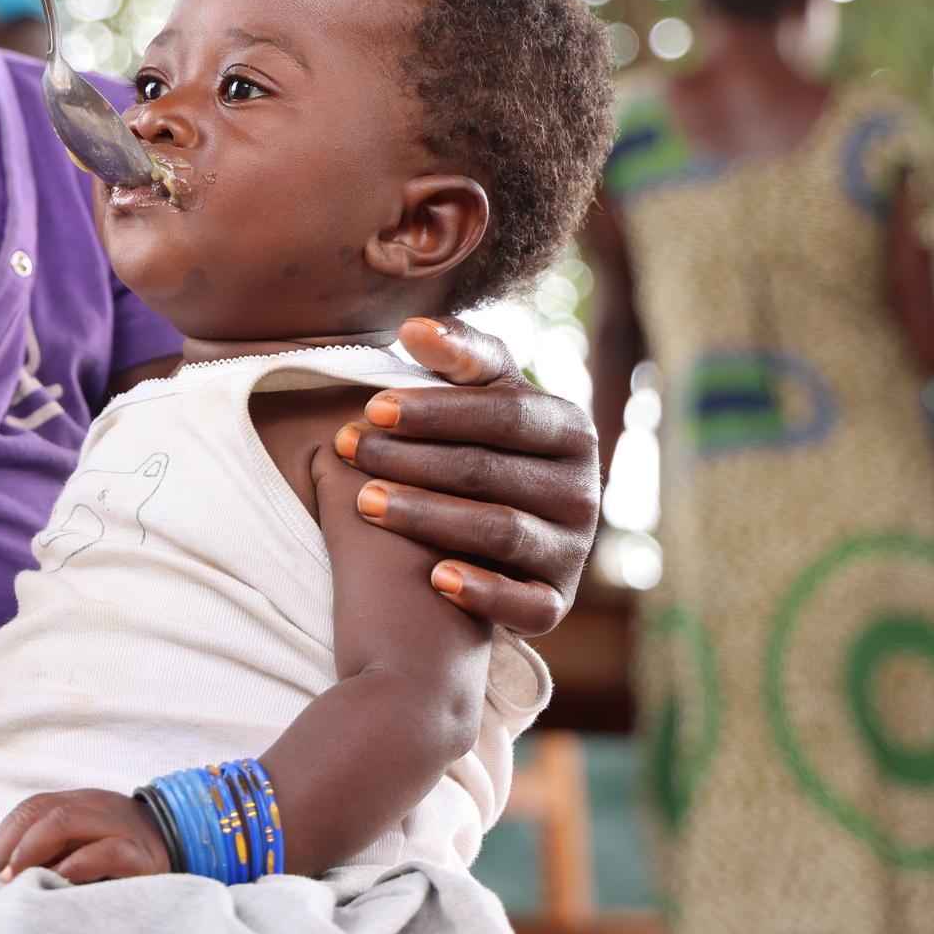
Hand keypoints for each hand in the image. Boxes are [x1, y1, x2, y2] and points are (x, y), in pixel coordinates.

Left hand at [0, 788, 171, 883]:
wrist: (182, 850)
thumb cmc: (121, 854)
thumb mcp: (85, 843)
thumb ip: (54, 847)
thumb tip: (10, 867)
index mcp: (80, 802)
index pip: (34, 806)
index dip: (8, 832)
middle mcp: (97, 807)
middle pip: (45, 811)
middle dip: (16, 842)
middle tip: (3, 875)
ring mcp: (118, 828)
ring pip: (67, 821)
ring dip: (35, 850)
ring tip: (22, 878)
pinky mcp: (139, 856)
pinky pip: (104, 851)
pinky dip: (76, 865)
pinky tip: (61, 879)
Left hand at [331, 316, 600, 635]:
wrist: (504, 531)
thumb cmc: (484, 444)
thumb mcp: (482, 393)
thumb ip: (457, 355)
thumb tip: (413, 329)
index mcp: (571, 428)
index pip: (504, 414)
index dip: (437, 410)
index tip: (373, 407)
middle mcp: (584, 489)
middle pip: (491, 471)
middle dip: (412, 459)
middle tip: (349, 450)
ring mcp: (573, 549)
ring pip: (500, 530)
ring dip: (428, 516)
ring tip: (365, 502)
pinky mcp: (556, 601)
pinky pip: (528, 605)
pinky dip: (484, 592)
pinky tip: (434, 579)